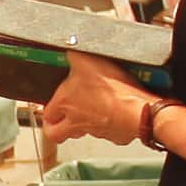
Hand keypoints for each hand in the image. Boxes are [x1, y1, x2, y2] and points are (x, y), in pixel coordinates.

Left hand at [38, 65, 152, 150]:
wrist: (139, 112)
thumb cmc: (113, 91)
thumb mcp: (88, 62)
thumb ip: (75, 56)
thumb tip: (70, 50)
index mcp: (65, 104)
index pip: (47, 115)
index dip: (48, 110)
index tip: (51, 106)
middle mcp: (77, 121)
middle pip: (58, 134)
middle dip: (58, 127)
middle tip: (63, 118)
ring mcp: (96, 131)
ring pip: (84, 131)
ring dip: (86, 122)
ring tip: (94, 108)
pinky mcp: (115, 135)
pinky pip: (109, 132)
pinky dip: (111, 124)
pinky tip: (117, 111)